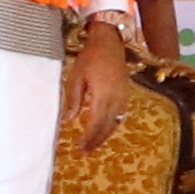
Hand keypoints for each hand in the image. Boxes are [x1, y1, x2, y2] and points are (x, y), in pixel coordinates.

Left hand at [67, 22, 135, 146]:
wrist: (109, 43)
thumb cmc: (90, 58)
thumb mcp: (76, 77)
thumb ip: (73, 100)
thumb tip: (68, 120)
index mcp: (102, 95)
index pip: (95, 123)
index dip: (88, 137)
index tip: (79, 146)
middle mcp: (116, 98)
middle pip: (107, 126)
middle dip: (96, 140)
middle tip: (85, 150)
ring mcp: (123, 97)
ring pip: (116, 123)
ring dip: (105, 135)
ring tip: (94, 144)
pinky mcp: (126, 94)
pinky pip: (121, 115)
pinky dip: (112, 125)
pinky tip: (104, 128)